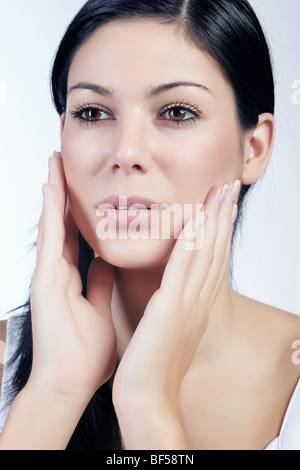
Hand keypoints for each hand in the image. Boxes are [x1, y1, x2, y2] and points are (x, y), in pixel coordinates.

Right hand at [29, 152, 116, 402]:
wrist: (71, 383)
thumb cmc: (86, 353)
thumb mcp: (99, 307)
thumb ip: (99, 283)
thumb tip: (107, 261)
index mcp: (75, 278)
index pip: (80, 235)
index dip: (82, 209)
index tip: (89, 186)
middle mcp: (60, 271)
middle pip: (65, 223)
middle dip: (66, 192)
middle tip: (66, 161)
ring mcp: (51, 274)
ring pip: (54, 223)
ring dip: (55, 191)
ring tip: (55, 161)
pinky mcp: (46, 280)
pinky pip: (51, 238)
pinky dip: (50, 211)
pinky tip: (51, 187)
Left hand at [112, 180, 240, 447]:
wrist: (147, 398)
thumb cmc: (152, 366)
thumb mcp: (168, 329)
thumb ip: (173, 306)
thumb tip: (170, 292)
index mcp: (196, 305)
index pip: (211, 260)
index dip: (218, 229)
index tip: (222, 205)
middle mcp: (198, 301)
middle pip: (215, 251)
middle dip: (223, 216)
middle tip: (230, 187)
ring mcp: (187, 304)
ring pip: (205, 253)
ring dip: (214, 220)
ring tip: (222, 191)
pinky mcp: (170, 309)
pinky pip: (183, 269)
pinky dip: (193, 243)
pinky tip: (199, 220)